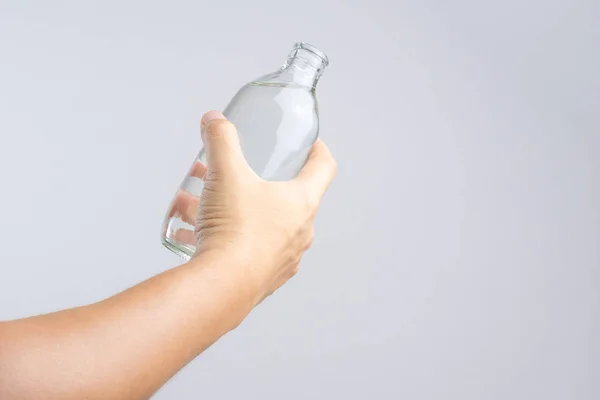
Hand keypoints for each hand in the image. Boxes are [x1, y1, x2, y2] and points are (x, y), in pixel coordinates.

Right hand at [176, 110, 336, 303]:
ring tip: (202, 202)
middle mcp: (300, 232)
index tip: (312, 145)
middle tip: (237, 173)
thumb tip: (214, 120)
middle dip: (259, 182)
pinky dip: (226, 238)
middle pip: (287, 198)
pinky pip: (246, 251)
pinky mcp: (264, 279)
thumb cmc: (235, 229)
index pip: (324, 168)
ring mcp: (284, 259)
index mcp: (302, 202)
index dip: (319, 151)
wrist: (222, 287)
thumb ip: (221, 140)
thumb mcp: (226, 174)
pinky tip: (195, 232)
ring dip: (236, 210)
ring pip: (262, 225)